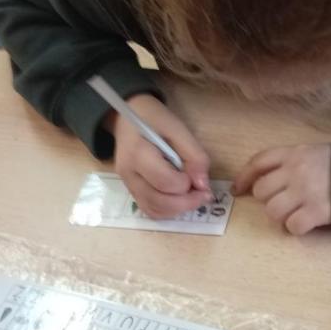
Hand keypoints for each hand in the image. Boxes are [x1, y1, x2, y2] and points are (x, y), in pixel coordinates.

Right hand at [110, 94, 211, 217]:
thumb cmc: (154, 119)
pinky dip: (168, 210)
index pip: (165, 182)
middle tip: (204, 193)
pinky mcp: (131, 191)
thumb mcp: (178, 128)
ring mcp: (128, 185)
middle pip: (158, 202)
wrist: (126, 118)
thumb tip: (203, 184)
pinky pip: (149, 210)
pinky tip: (180, 199)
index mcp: (138, 153)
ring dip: (178, 209)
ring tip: (193, 196)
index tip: (197, 175)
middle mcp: (129, 174)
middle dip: (186, 202)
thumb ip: (194, 155)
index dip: (187, 184)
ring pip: (154, 211)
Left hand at [233, 144, 330, 235]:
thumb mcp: (317, 152)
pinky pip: (292, 225)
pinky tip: (307, 223)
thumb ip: (294, 161)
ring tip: (297, 213)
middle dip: (268, 200)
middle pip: (262, 191)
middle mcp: (295, 171)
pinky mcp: (316, 212)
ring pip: (272, 210)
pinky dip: (297, 228)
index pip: (258, 162)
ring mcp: (304, 192)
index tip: (238, 190)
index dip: (244, 177)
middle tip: (284, 203)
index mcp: (294, 153)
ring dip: (282, 216)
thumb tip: (270, 178)